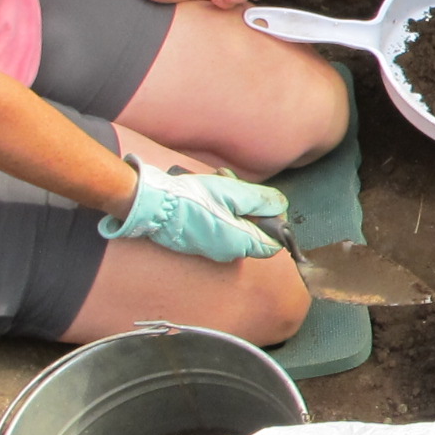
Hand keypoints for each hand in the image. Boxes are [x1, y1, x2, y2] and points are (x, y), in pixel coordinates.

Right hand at [101, 162, 289, 262]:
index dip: (274, 222)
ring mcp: (212, 249)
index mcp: (241, 243)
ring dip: (234, 204)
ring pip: (237, 226)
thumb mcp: (235, 193)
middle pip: (254, 233)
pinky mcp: (198, 242)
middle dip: (252, 208)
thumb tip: (280, 207)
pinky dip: (219, 210)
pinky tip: (209, 192)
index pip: (273, 244)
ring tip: (221, 182)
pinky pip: (219, 227)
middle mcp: (228, 252)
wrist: (153, 204)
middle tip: (238, 186)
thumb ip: (263, 201)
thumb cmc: (193, 198)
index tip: (264, 203)